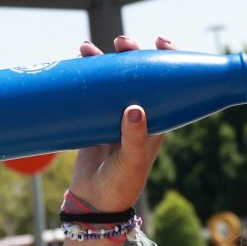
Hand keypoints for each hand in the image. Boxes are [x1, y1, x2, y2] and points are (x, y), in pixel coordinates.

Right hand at [68, 36, 175, 211]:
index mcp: (158, 120)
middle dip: (132, 54)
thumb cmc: (121, 185)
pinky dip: (85, 75)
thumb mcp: (131, 162)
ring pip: (113, 79)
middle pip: (139, 74)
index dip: (169, 59)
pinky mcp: (94, 119)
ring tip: (89, 48)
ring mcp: (114, 115)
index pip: (169, 83)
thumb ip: (135, 138)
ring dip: (104, 60)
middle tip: (121, 43)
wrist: (94, 203)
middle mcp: (139, 114)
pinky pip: (91, 91)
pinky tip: (77, 60)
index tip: (160, 42)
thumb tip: (135, 108)